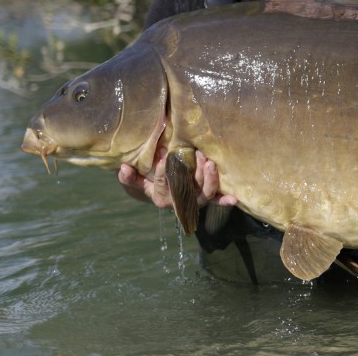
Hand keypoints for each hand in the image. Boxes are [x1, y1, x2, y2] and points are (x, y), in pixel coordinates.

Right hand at [118, 149, 237, 207]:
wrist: (161, 190)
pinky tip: (234, 199)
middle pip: (188, 191)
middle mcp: (180, 201)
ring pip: (204, 193)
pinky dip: (224, 199)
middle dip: (192, 175)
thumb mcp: (135, 180)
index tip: (164, 156)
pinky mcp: (206, 196)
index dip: (163, 171)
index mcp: (161, 197)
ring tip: (210, 162)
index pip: (163, 184)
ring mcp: (195, 199)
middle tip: (197, 155)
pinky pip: (216, 199)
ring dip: (209, 179)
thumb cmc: (147, 180)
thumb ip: (129, 176)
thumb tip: (123, 168)